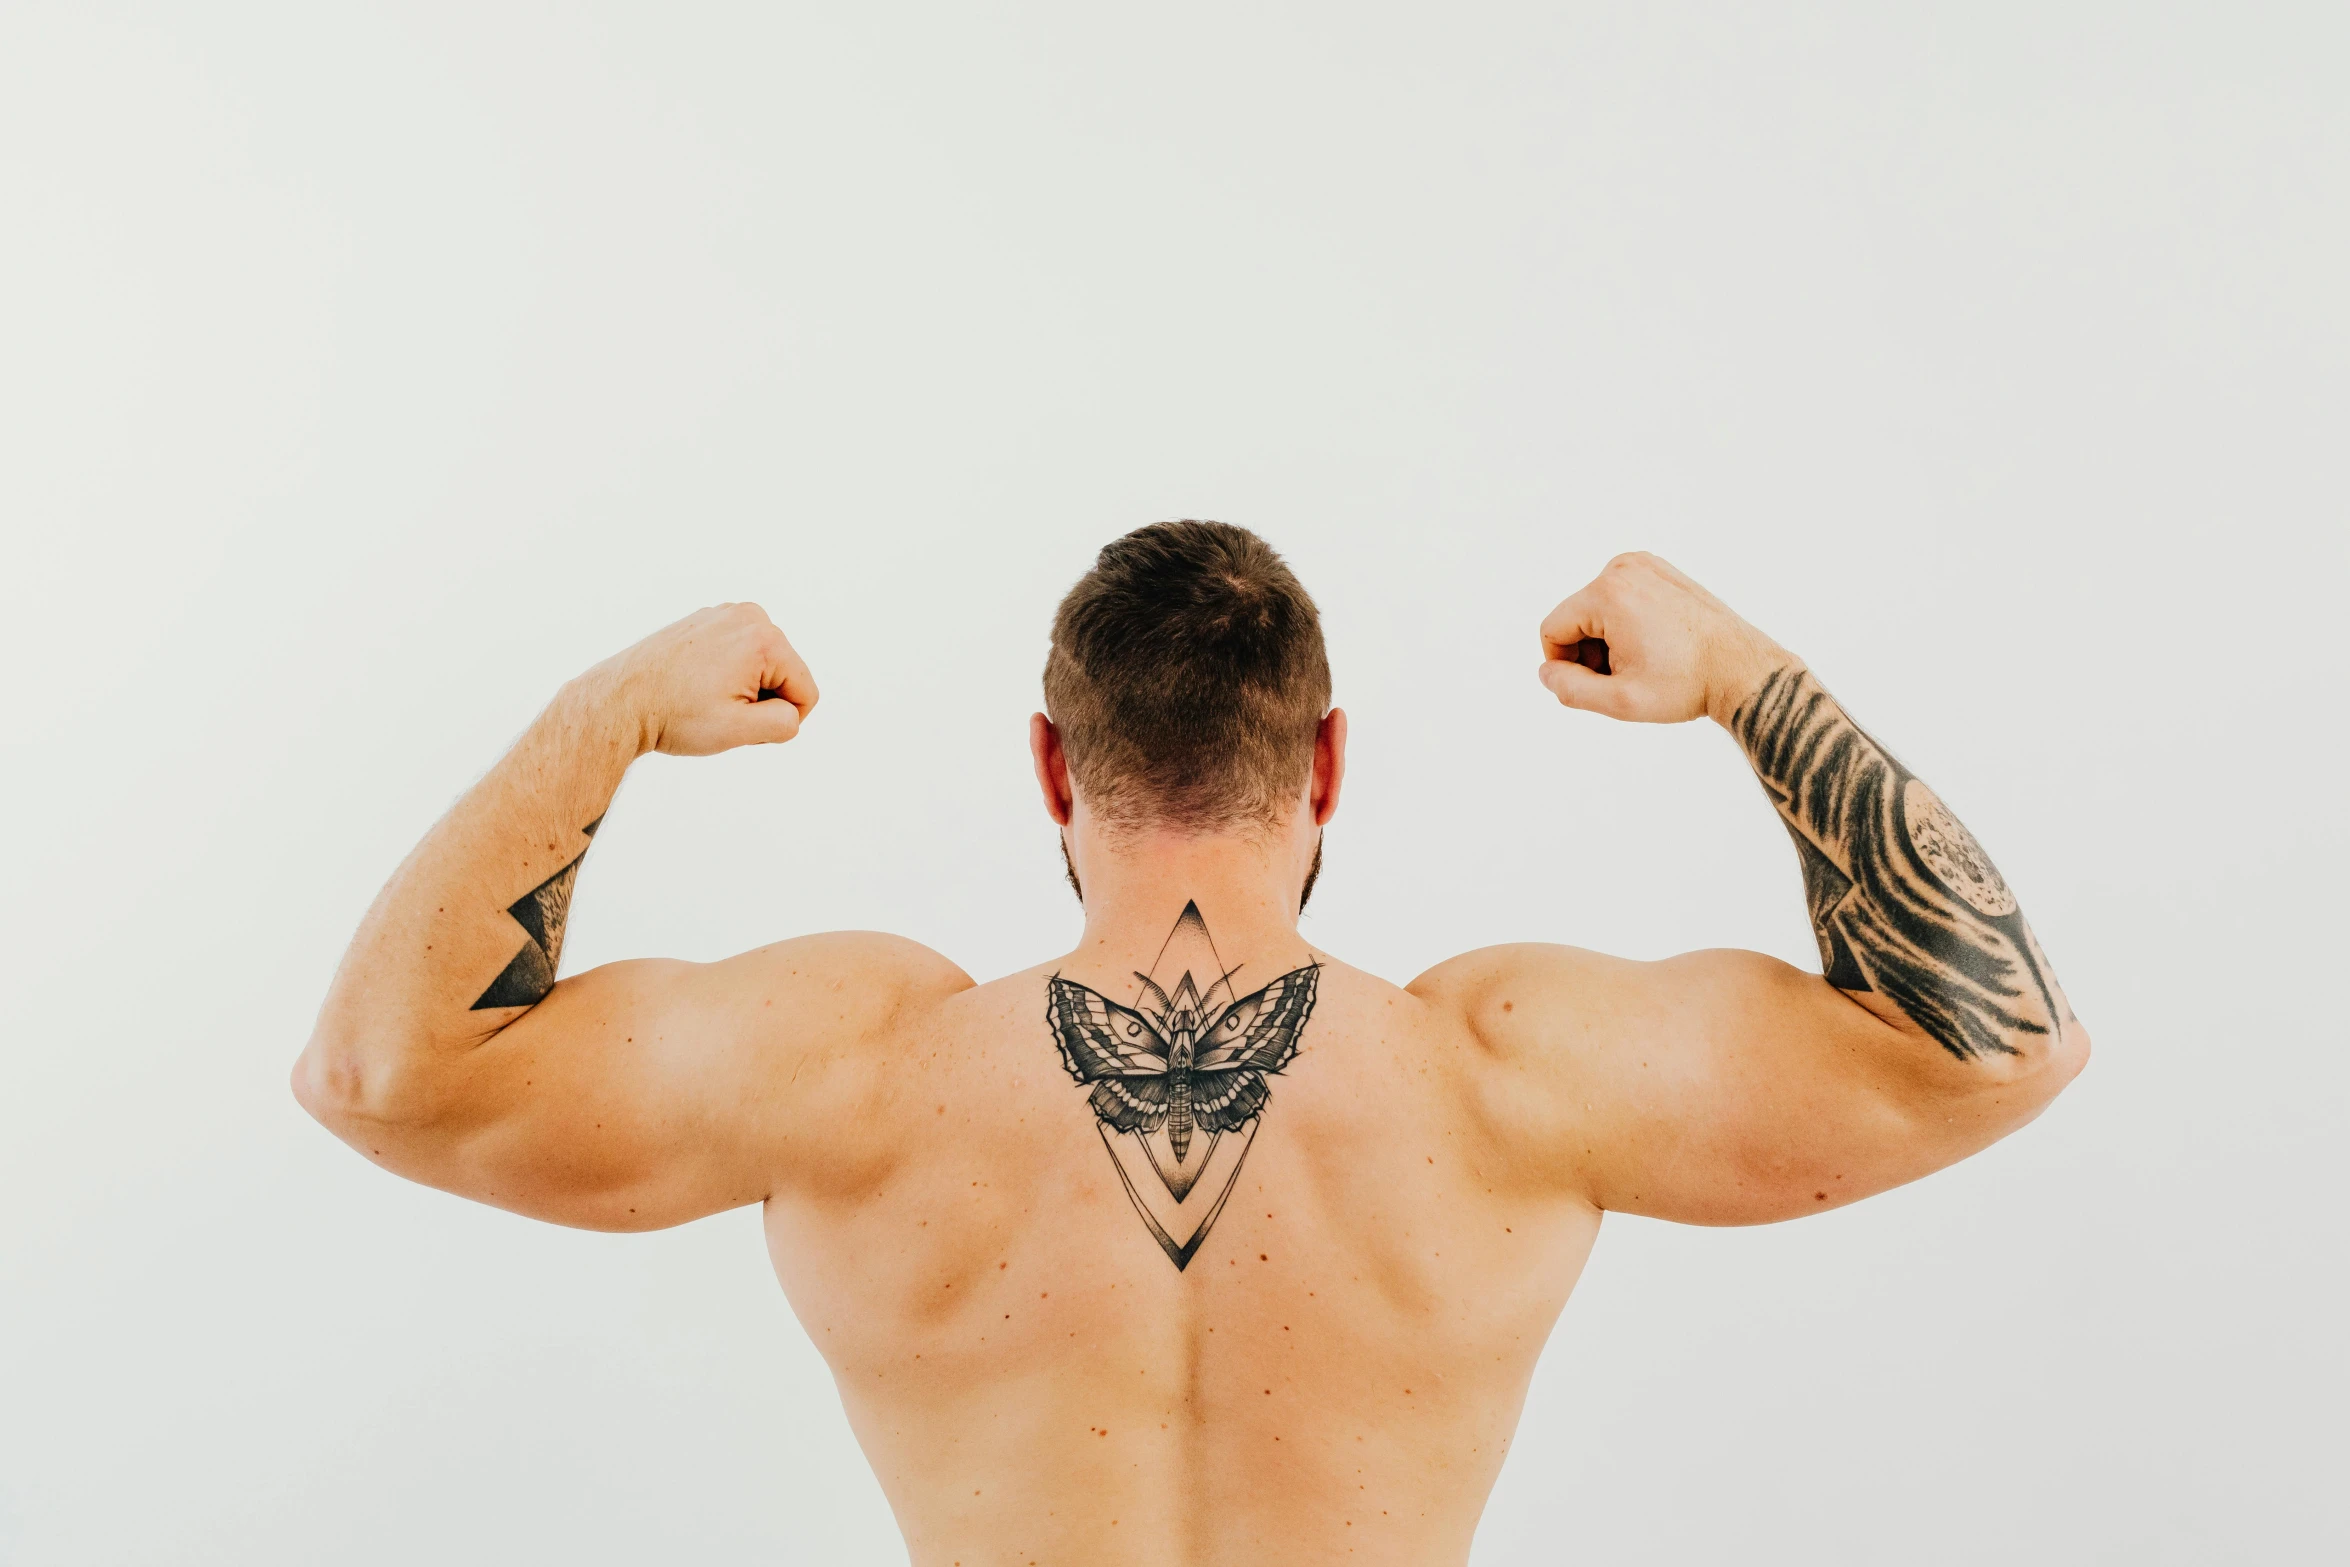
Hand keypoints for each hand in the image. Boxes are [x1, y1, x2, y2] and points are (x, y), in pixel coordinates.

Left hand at [590, 602, 819, 756]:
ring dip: (744, 689)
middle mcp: (748, 615)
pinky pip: (739, 655)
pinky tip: (696, 685)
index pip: (806, 692)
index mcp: (763, 638)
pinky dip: (726, 674)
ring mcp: (724, 614)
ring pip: (763, 666)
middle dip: (761, 701)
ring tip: (705, 698)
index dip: (783, 720)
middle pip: (786, 674)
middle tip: (718, 711)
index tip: (742, 724)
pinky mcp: (706, 620)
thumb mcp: (739, 731)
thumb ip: (784, 723)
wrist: (619, 701)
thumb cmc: (674, 716)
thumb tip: (792, 711)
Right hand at [1537, 553, 1787, 725]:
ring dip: (1607, 639)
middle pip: (1574, 616)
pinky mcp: (1660, 570)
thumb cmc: (1687, 684)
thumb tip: (1547, 672)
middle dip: (1588, 651)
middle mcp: (1623, 568)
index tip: (1596, 685)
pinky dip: (1627, 623)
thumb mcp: (1620, 700)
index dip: (1563, 665)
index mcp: (1608, 593)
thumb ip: (1570, 689)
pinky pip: (1621, 598)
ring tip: (1643, 662)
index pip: (1552, 629)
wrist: (1741, 669)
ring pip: (1596, 608)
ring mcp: (1644, 564)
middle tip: (1625, 677)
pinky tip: (1655, 645)